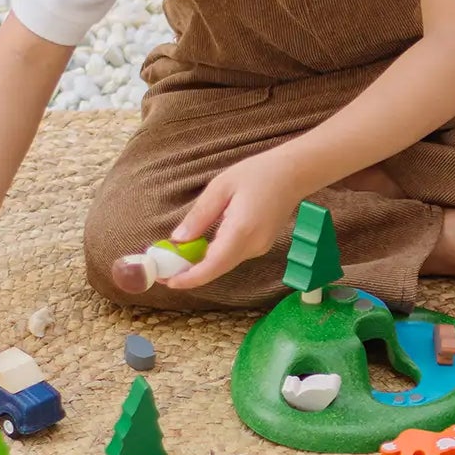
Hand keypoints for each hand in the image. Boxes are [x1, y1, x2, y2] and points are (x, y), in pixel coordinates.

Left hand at [165, 147, 303, 290]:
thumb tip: (178, 240)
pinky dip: (213, 258)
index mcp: (241, 230)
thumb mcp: (220, 187)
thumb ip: (199, 216)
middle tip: (162, 271)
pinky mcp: (261, 246)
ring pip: (223, 264)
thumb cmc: (257, 173)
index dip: (189, 278)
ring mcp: (259, 248)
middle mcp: (253, 246)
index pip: (212, 265)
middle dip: (189, 274)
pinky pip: (232, 257)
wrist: (293, 174)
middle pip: (216, 269)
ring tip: (174, 259)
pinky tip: (198, 250)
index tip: (166, 280)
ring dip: (199, 265)